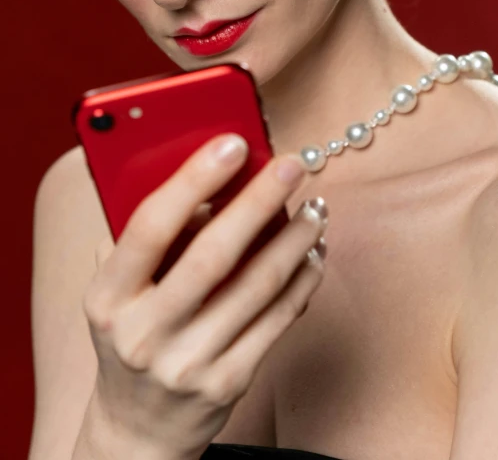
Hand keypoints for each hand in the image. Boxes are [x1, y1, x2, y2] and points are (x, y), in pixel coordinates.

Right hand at [84, 134, 326, 459]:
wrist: (138, 429)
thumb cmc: (130, 335)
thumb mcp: (119, 289)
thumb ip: (151, 240)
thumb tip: (214, 189)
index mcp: (108, 297)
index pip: (150, 227)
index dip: (193, 180)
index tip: (233, 142)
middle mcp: (144, 332)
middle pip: (213, 254)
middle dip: (259, 201)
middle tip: (292, 165)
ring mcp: (188, 362)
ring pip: (257, 286)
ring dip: (295, 239)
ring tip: (315, 207)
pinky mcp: (229, 383)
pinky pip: (278, 319)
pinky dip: (303, 279)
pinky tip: (313, 252)